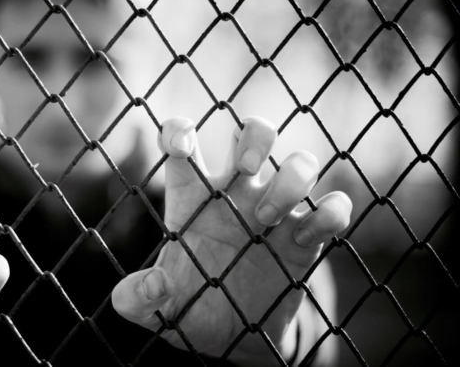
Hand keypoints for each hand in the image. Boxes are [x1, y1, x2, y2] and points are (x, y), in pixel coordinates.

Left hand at [111, 116, 350, 364]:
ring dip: (291, 179)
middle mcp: (235, 194)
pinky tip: (305, 237)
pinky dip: (331, 212)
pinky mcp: (306, 239)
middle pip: (253, 133)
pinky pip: (333, 207)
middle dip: (255, 139)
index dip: (178, 130)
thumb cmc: (189, 308)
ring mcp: (275, 212)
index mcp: (191, 197)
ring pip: (300, 162)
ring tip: (265, 219)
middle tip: (246, 169)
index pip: (181, 141)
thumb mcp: (154, 310)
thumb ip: (136, 299)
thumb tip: (156, 283)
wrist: (231, 339)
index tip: (182, 148)